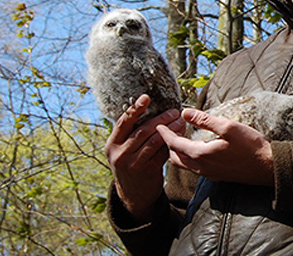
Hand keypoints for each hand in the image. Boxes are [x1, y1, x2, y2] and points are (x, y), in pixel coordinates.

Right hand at [104, 94, 184, 222]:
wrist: (133, 194)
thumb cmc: (131, 164)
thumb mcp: (123, 150)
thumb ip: (131, 134)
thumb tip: (149, 110)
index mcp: (112, 144)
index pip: (123, 122)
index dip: (135, 109)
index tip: (146, 97)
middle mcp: (120, 153)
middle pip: (142, 130)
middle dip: (161, 119)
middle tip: (174, 112)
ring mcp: (133, 163)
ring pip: (154, 141)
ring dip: (170, 130)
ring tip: (180, 122)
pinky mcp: (147, 170)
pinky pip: (161, 152)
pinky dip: (171, 143)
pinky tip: (180, 136)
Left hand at [156, 108, 273, 186]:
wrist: (268, 167)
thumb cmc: (251, 146)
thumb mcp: (228, 127)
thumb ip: (204, 120)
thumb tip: (185, 112)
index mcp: (201, 154)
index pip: (174, 144)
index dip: (165, 134)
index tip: (159, 125)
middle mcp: (201, 167)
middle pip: (175, 158)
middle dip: (168, 144)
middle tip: (170, 130)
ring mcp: (209, 174)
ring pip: (184, 165)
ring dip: (178, 152)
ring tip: (181, 138)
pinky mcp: (217, 176)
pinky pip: (194, 168)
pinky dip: (188, 158)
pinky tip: (196, 149)